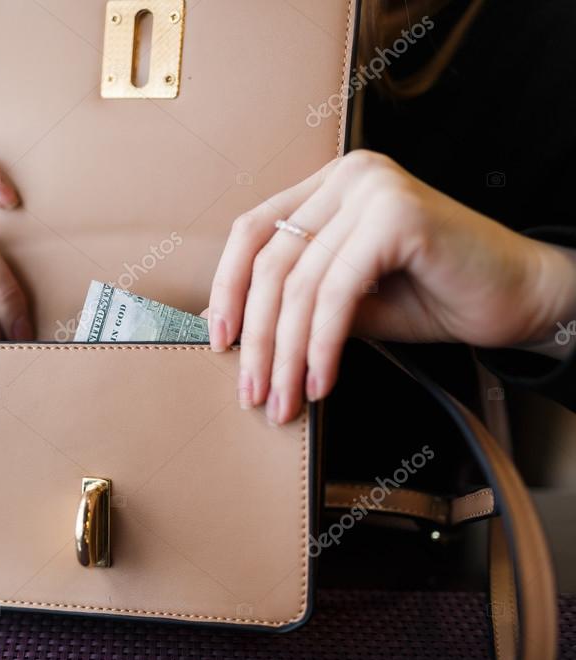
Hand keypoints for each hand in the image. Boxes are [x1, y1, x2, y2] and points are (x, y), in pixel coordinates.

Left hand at [208, 150, 575, 423]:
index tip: (219, 340)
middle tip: (252, 392)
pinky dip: (322, 345)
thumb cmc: (434, 296)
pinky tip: (321, 383)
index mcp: (328, 187)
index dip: (227, 288)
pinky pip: (336, 292)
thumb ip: (299, 301)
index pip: (253, 231)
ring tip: (284, 401)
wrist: (521, 297)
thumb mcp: (349, 300)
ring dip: (286, 353)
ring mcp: (372, 189)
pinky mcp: (396, 216)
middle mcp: (347, 177)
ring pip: (299, 282)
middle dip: (257, 337)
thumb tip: (240, 336)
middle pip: (270, 262)